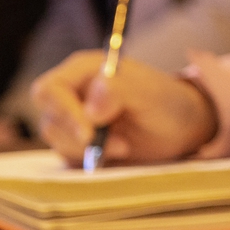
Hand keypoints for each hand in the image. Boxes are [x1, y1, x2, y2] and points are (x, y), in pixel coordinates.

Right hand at [30, 51, 218, 164]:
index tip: (90, 133)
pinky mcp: (75, 141)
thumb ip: (120, 91)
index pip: (50, 90)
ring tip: (125, 146)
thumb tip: (92, 109)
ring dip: (88, 150)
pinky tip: (118, 153)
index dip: (64, 113)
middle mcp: (72, 91)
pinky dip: (89, 159)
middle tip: (120, 145)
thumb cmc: (166, 102)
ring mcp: (71, 117)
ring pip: (56, 140)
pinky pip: (66, 155)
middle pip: (49, 118)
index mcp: (83, 69)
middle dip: (79, 138)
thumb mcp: (150, 93)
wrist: (180, 127)